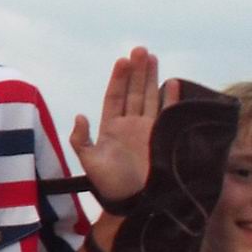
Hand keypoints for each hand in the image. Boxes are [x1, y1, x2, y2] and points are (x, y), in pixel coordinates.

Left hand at [70, 47, 178, 207]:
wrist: (135, 202)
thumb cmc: (110, 184)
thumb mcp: (89, 162)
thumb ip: (81, 139)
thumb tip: (79, 116)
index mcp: (110, 128)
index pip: (115, 96)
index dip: (118, 79)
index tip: (122, 61)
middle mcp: (130, 125)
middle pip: (133, 91)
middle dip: (136, 71)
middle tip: (140, 49)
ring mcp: (147, 129)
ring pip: (149, 97)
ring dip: (151, 78)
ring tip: (152, 57)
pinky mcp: (163, 136)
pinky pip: (167, 113)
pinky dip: (170, 98)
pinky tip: (171, 82)